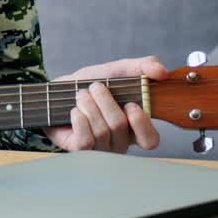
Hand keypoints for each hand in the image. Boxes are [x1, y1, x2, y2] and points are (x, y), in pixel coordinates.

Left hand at [43, 56, 167, 153]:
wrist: (56, 91)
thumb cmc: (89, 84)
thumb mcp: (115, 70)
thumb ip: (140, 67)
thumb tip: (161, 70)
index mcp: (134, 126)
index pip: (150, 140)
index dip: (142, 124)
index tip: (130, 104)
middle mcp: (120, 141)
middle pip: (120, 126)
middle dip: (105, 102)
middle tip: (95, 87)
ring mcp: (101, 149)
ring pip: (102, 131)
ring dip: (88, 106)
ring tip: (81, 95)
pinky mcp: (81, 150)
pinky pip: (85, 141)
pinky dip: (79, 120)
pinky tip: (75, 111)